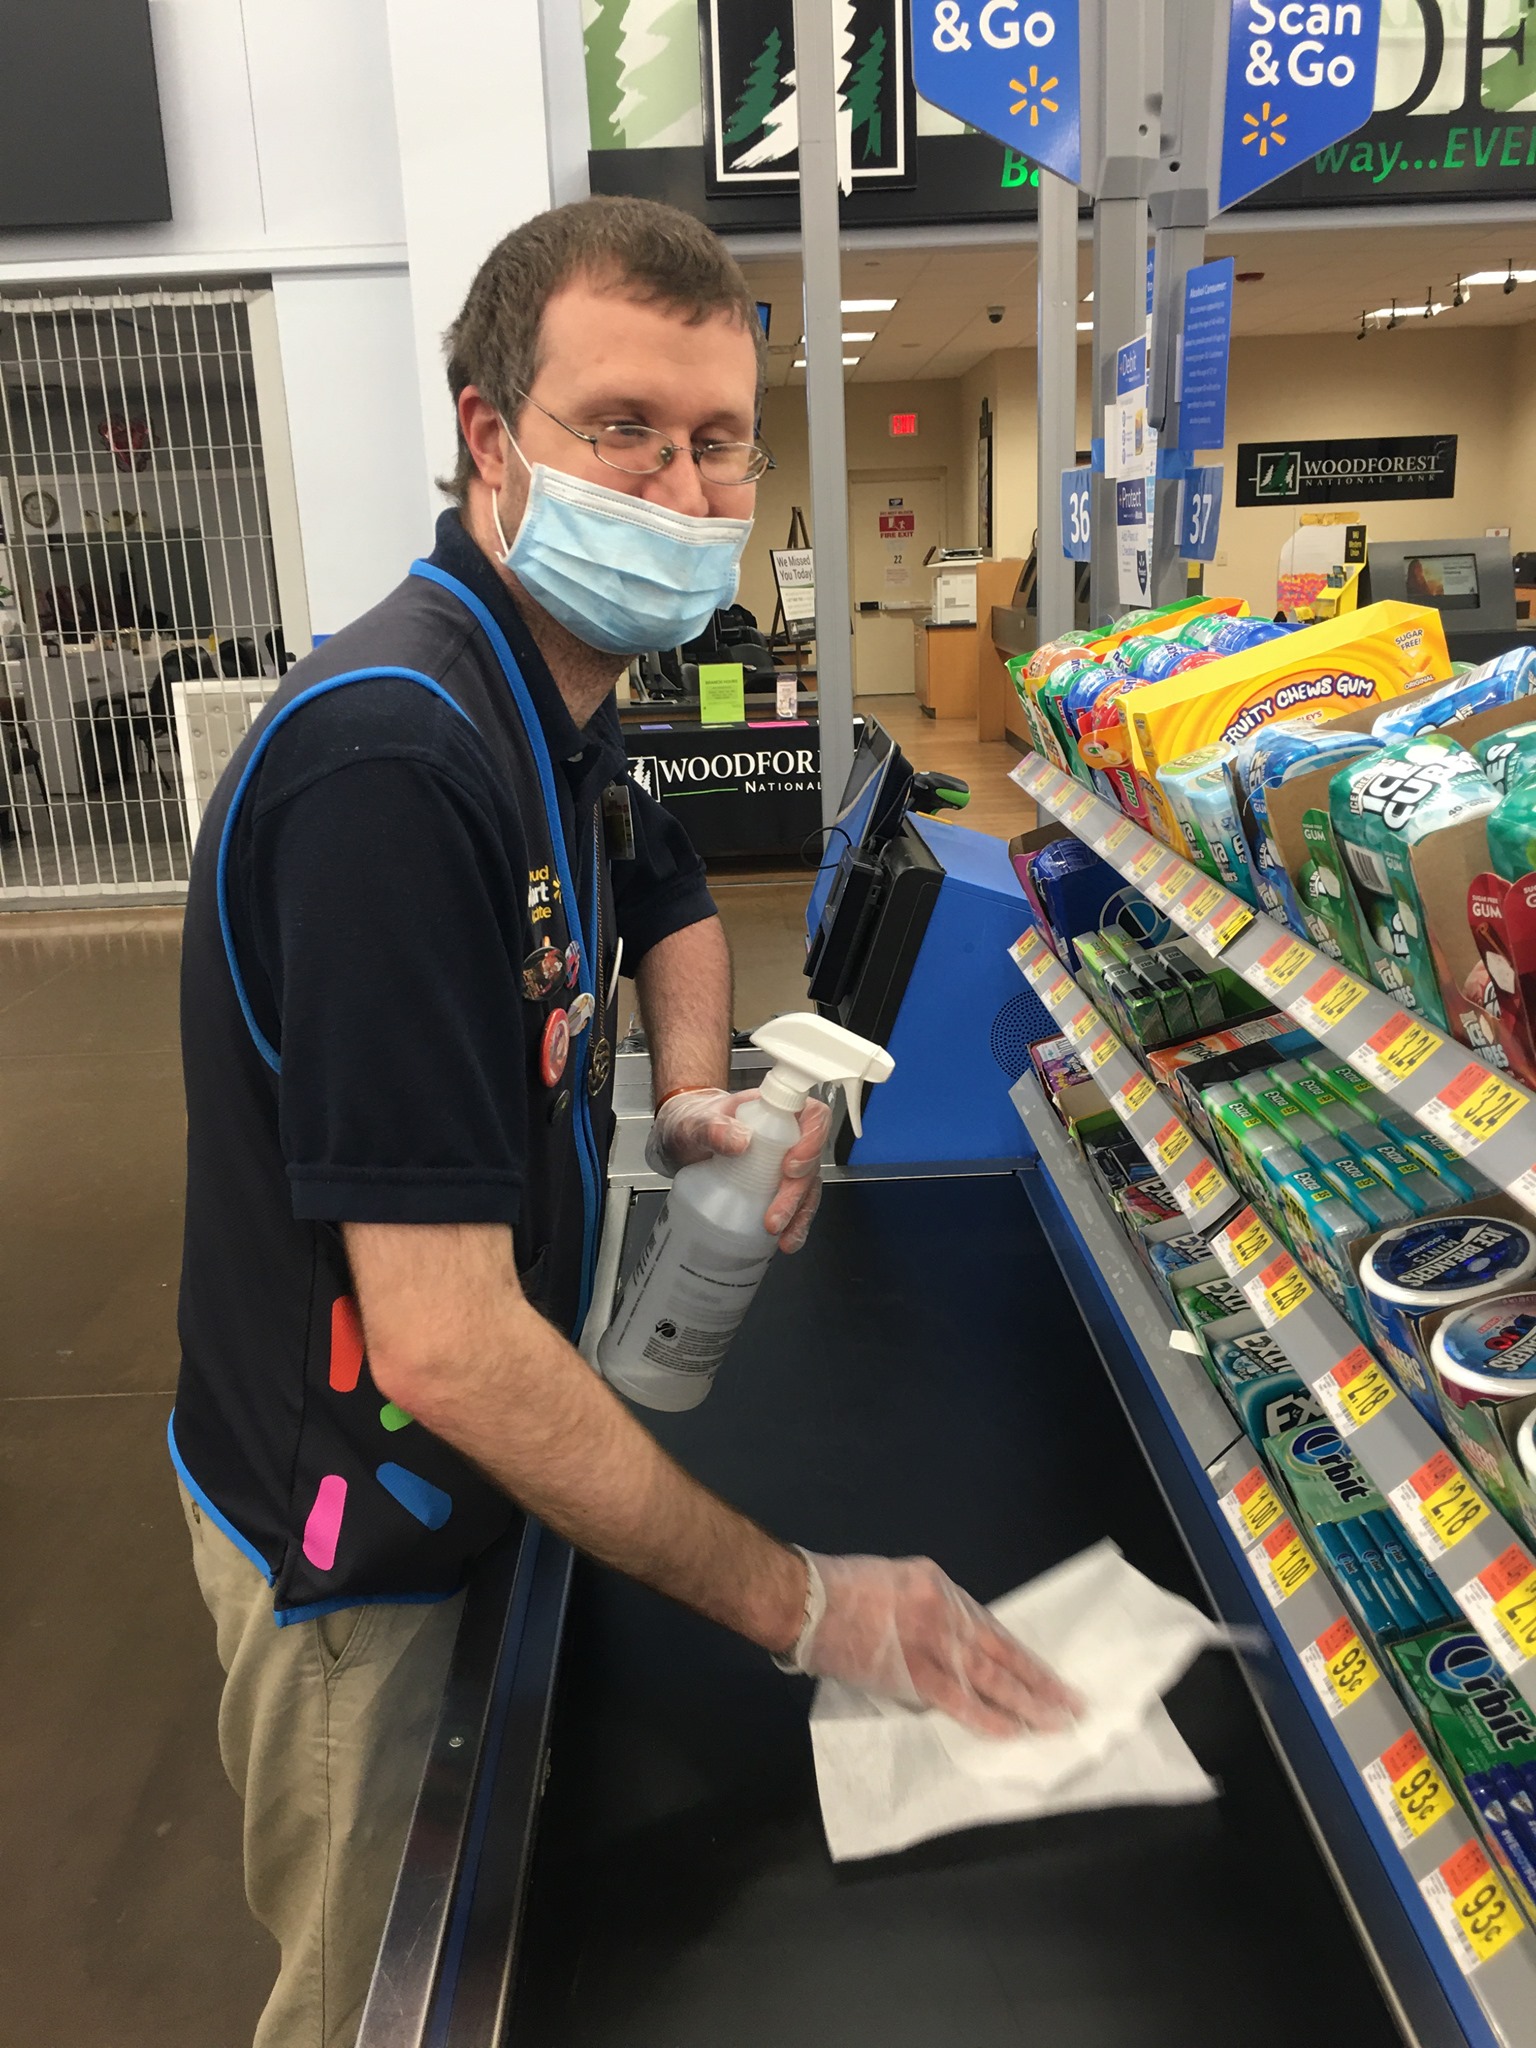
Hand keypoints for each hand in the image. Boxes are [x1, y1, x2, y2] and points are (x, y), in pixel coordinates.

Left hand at [645, 1087, 830, 1252]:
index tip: (790, 1166)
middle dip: (798, 1191)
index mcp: (773, 1110)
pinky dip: (794, 1224)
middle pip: (812, 1160)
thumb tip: (740, 1141)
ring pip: (808, 1186)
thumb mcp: (694, 1123)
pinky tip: (785, 1240)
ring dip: (799, 1213)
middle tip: (776, 1214)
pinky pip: (796, 1204)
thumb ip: (712, 1127)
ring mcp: (782, 1162)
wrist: (680, 1142)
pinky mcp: (775, 1185)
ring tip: (781, 1235)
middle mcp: (786, 1135)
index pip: (812, 1115)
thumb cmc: (691, 1123)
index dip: (813, 1140)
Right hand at [787, 1551, 1082, 1738]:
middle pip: (1003, 1652)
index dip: (1020, 1655)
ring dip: (1028, 1702)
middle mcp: (947, 1613)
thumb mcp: (896, 1583)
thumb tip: (948, 1641)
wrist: (807, 1600)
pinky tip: (1014, 1730)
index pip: (991, 1626)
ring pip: (992, 1678)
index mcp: (940, 1586)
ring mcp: (935, 1644)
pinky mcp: (917, 1675)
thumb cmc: (841, 1588)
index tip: (1044, 1673)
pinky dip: (989, 1717)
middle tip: (1072, 1701)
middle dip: (1039, 1680)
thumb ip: (925, 1609)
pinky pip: (961, 1701)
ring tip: (1057, 1720)